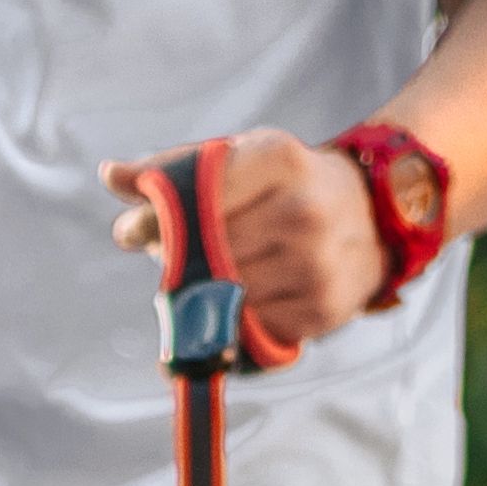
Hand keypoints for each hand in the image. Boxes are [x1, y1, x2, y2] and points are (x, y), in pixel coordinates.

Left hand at [101, 129, 387, 356]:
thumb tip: (111, 174)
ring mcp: (316, 265)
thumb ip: (176, 167)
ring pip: (224, 295)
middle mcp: (303, 212)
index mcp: (280, 161)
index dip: (155, 220)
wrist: (375, 214)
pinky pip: (252, 327)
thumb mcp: (242, 157)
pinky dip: (234, 319)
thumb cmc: (290, 184)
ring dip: (200, 295)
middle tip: (169, 258)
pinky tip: (237, 301)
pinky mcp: (322, 310)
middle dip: (176, 259)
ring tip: (204, 277)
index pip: (197, 197)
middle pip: (206, 252)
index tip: (130, 233)